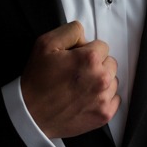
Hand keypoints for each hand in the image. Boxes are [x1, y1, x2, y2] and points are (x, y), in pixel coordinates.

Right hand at [21, 21, 119, 138]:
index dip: (86, 51)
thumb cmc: (37, 81)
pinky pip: (115, 99)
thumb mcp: (45, 44)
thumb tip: (85, 36)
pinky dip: (104, 98)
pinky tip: (87, 99)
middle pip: (110, 62)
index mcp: (89, 59)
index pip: (102, 46)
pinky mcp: (104, 114)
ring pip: (113, 81)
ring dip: (100, 81)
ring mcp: (104, 98)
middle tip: (76, 74)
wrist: (31, 115)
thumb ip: (71, 31)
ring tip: (80, 87)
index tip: (74, 60)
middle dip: (96, 65)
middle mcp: (101, 78)